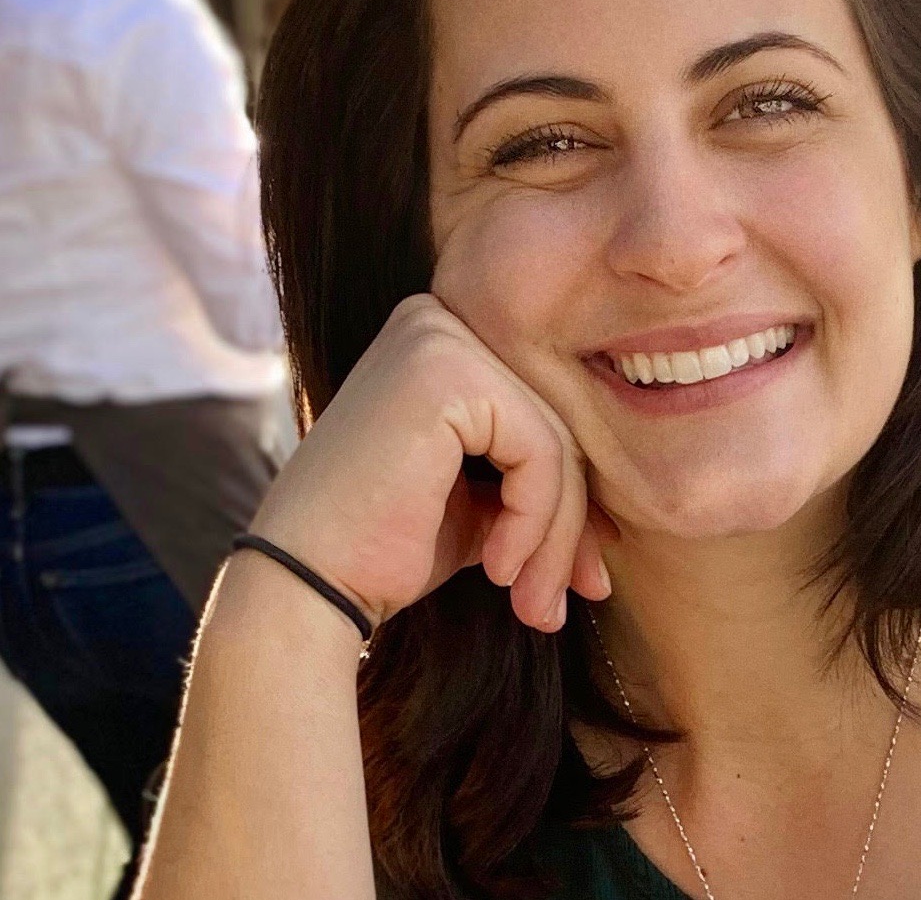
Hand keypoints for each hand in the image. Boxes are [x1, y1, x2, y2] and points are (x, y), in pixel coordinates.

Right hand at [247, 294, 609, 632]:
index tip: (579, 577)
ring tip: (533, 605)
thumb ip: (535, 489)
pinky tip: (495, 569)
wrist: (302, 589)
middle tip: (558, 605)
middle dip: (569, 524)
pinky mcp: (445, 374)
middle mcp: (435, 318)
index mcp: (439, 337)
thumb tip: (614, 533)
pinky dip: (534, 521)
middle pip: (552, 421)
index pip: (539, 410)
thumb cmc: (381, 550)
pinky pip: (539, 450)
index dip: (568, 498)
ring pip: (555, 441)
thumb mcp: (476, 506)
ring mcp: (437, 338)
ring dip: (555, 537)